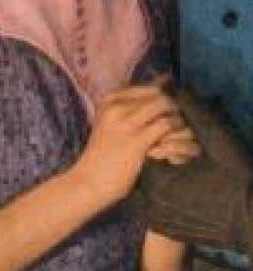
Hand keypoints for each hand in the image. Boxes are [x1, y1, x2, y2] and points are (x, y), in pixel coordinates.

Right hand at [75, 82, 190, 207]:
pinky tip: (174, 157)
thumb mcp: (112, 126)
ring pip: (167, 108)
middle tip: (179, 132)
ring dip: (180, 126)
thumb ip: (133, 112)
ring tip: (181, 144)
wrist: (89, 182)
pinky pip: (167, 126)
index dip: (168, 102)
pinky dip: (178, 140)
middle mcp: (117, 106)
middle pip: (161, 96)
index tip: (171, 120)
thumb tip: (165, 89)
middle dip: (176, 113)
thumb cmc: (104, 157)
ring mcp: (126, 121)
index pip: (150, 88)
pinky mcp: (136, 140)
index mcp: (110, 101)